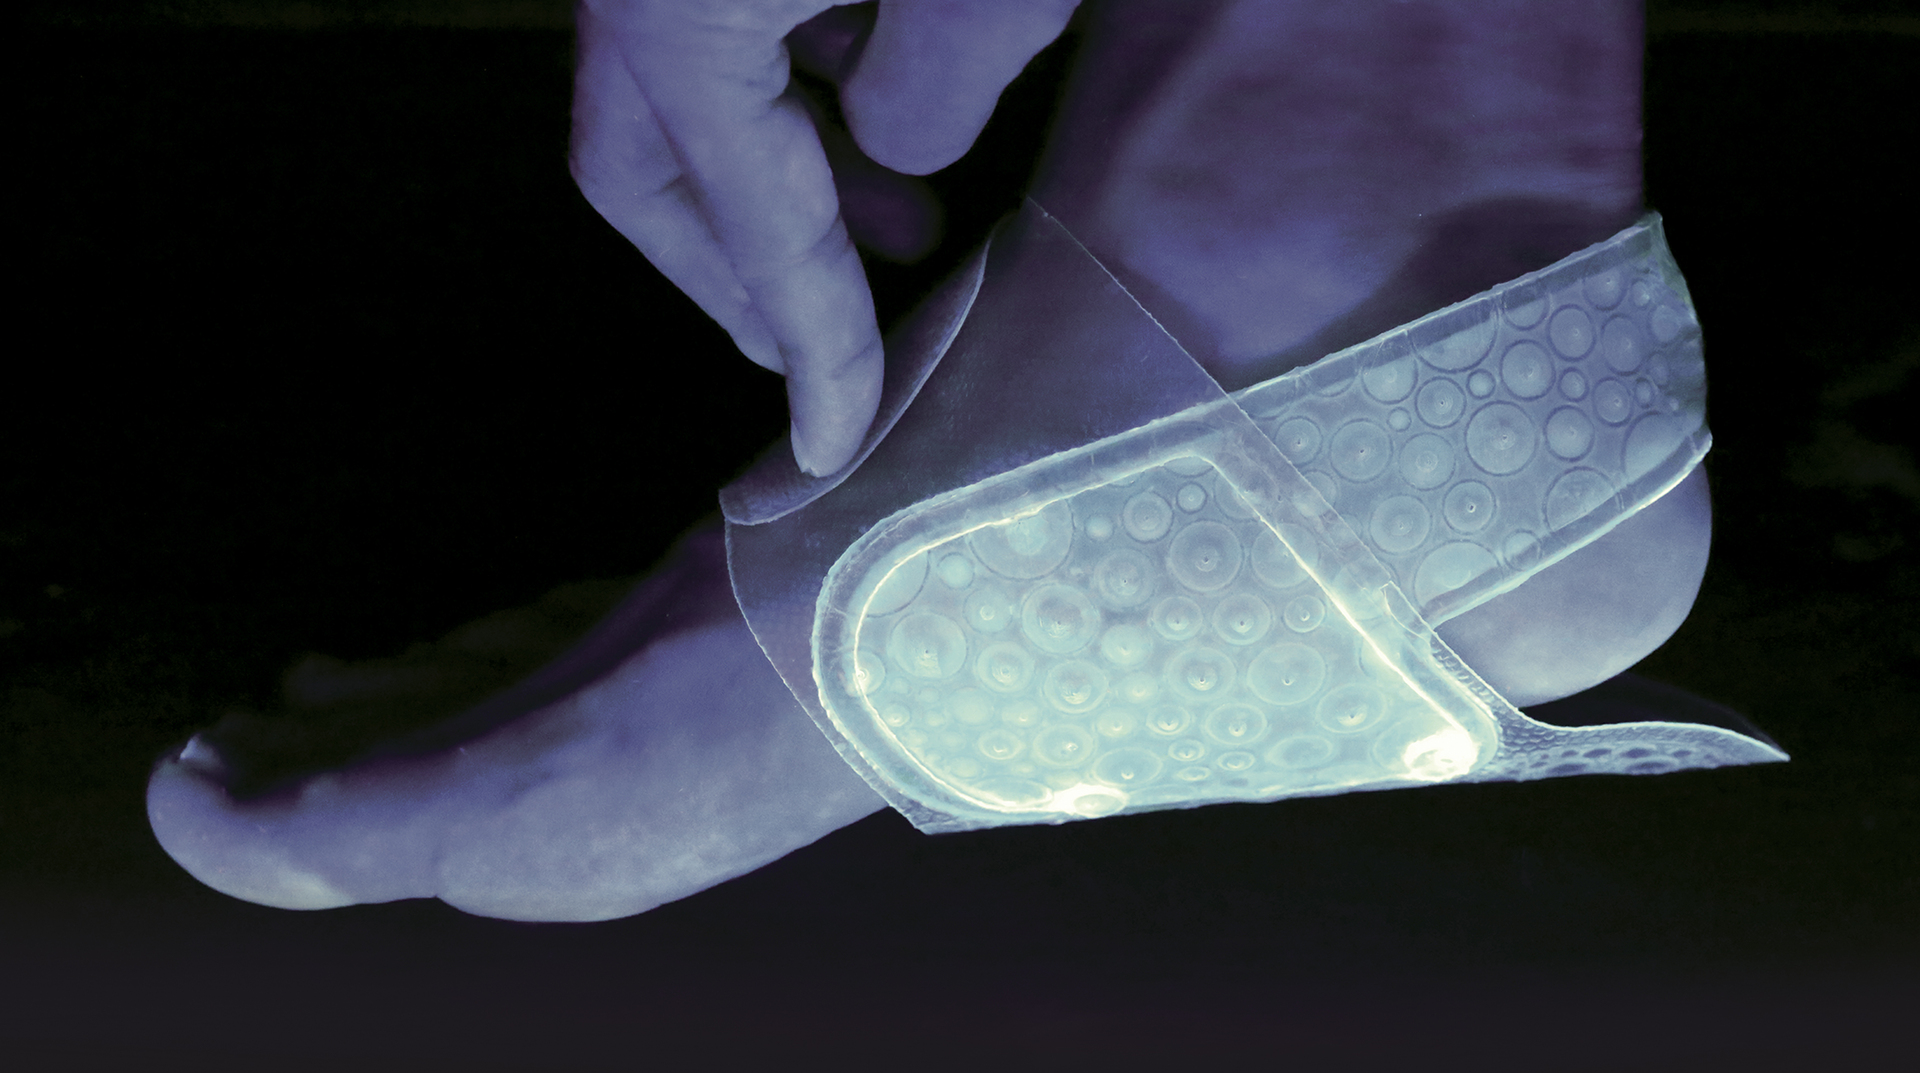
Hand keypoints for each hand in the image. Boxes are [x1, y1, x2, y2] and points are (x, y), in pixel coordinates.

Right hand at [569, 0, 1081, 474]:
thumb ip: (943, 84)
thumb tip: (906, 149)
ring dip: (786, 169)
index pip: (750, 221)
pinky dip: (801, 74)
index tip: (833, 443)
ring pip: (688, 89)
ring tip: (910, 223)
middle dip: (742, 273)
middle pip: (647, 167)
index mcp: (672, 13)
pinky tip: (889, 86)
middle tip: (838, 349)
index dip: (811, 341)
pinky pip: (730, 14)